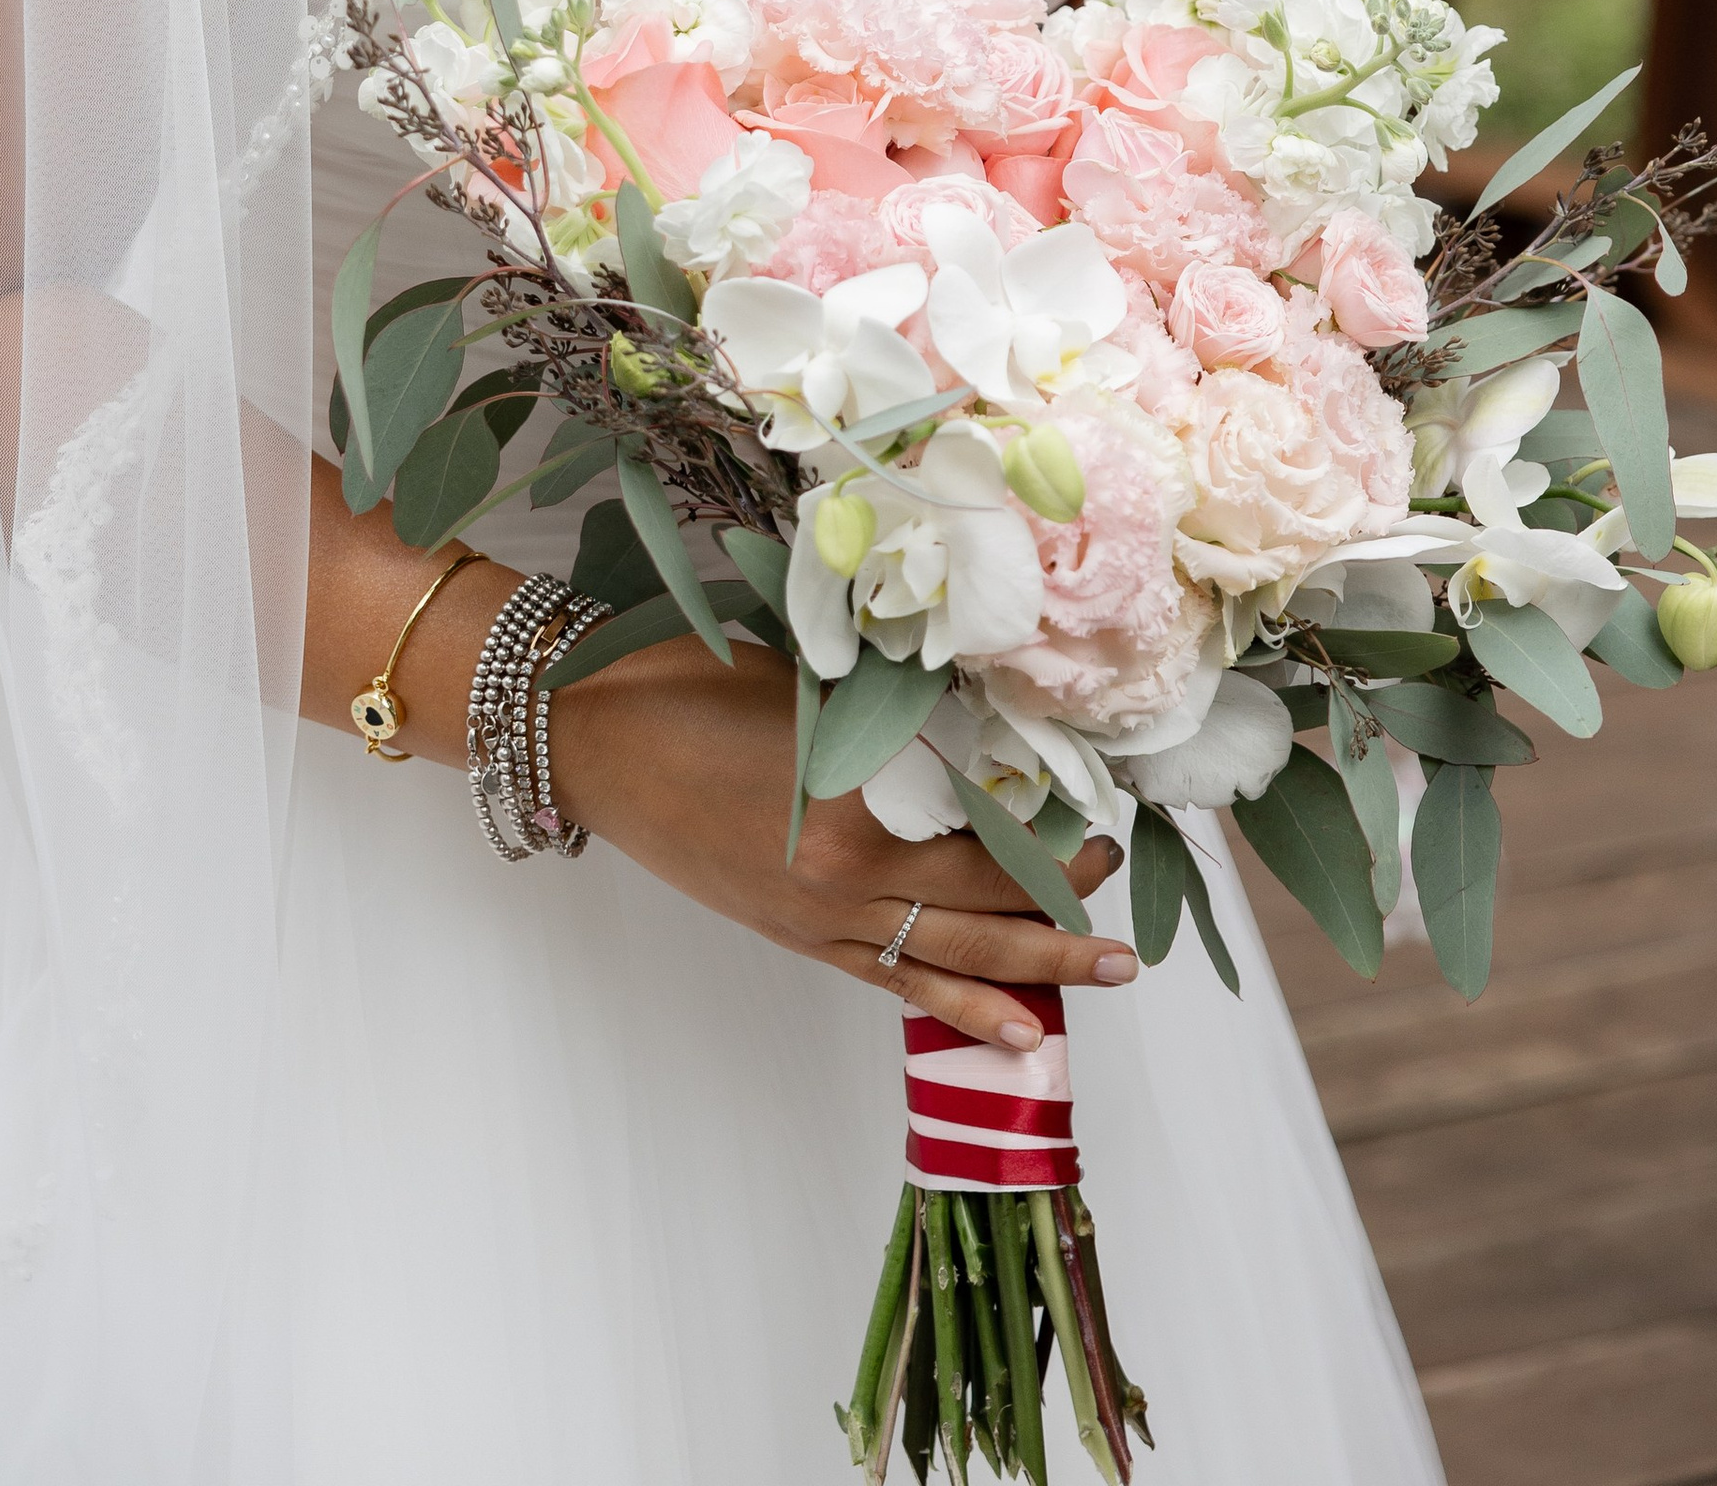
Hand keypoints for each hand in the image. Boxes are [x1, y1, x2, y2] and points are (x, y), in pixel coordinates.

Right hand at [554, 634, 1135, 1051]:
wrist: (596, 735)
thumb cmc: (695, 685)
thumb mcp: (815, 687)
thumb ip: (899, 719)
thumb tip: (984, 725)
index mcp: (856, 810)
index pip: (985, 835)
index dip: (1049, 834)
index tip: (1102, 814)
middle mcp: (846, 880)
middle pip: (979, 905)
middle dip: (1059, 908)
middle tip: (1120, 900)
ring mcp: (818, 918)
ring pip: (946, 958)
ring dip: (1030, 972)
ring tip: (1105, 978)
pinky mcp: (795, 935)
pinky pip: (891, 979)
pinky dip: (954, 1006)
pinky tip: (1010, 1029)